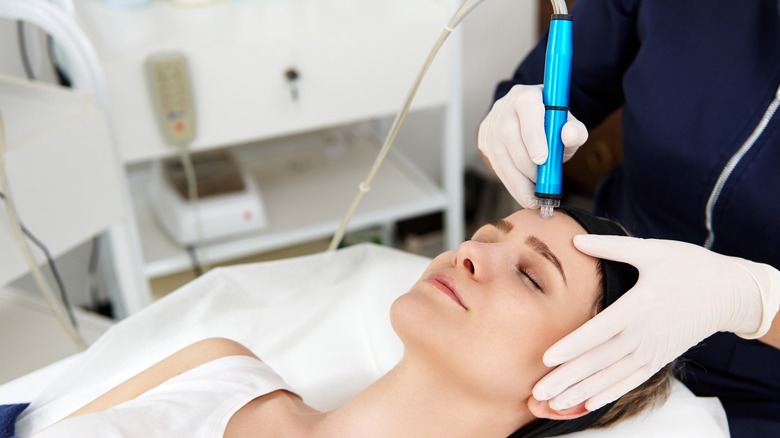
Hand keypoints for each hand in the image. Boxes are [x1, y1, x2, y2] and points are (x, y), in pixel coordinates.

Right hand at [477, 84, 587, 207]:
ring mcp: (492, 122)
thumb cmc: (554, 125)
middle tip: (540, 184)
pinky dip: (508, 180)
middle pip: (509, 134)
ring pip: (498, 153)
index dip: (533, 135)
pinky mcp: (485, 138)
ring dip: (516, 178)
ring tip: (532, 195)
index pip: (527, 109)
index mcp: (528, 95)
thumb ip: (575, 132)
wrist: (536, 123)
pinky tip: (521, 189)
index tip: (543, 160)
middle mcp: (506, 106)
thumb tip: (569, 135)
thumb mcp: (570, 127)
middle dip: (525, 164)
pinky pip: (494, 162)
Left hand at [532, 234, 775, 411]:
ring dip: (582, 390)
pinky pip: (631, 380)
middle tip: (538, 392)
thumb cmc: (690, 265)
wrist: (730, 291)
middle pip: (600, 360)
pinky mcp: (660, 358)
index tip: (547, 358)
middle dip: (568, 377)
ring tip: (555, 403)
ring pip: (612, 375)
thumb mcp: (652, 250)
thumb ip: (611, 247)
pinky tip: (589, 402)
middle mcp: (644, 333)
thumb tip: (576, 239)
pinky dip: (610, 392)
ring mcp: (653, 349)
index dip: (572, 346)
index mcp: (640, 305)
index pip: (599, 331)